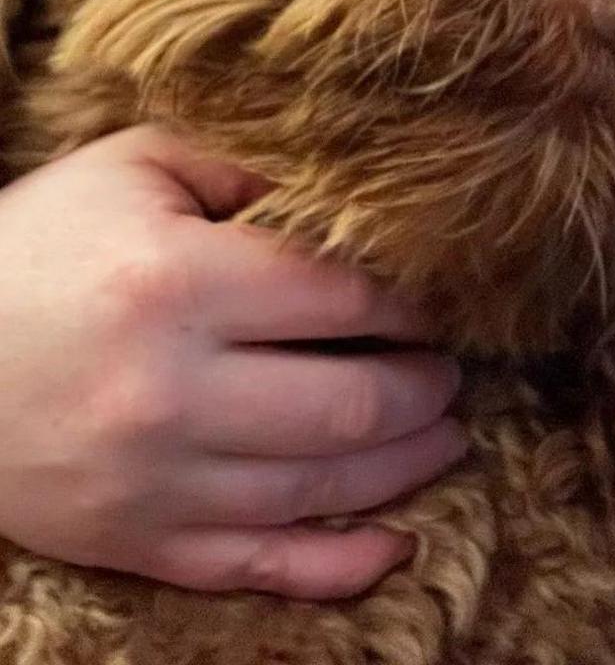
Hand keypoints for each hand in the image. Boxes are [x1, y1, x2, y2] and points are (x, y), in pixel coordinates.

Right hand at [0, 125, 465, 598]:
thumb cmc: (40, 244)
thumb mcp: (134, 168)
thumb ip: (241, 168)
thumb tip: (344, 201)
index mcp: (175, 282)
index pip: (339, 297)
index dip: (408, 301)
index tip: (433, 300)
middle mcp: (168, 391)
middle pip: (349, 403)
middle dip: (425, 387)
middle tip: (450, 369)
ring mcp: (152, 481)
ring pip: (319, 489)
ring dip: (406, 464)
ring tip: (446, 433)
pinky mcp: (135, 543)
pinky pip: (256, 569)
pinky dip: (337, 566)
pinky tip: (392, 544)